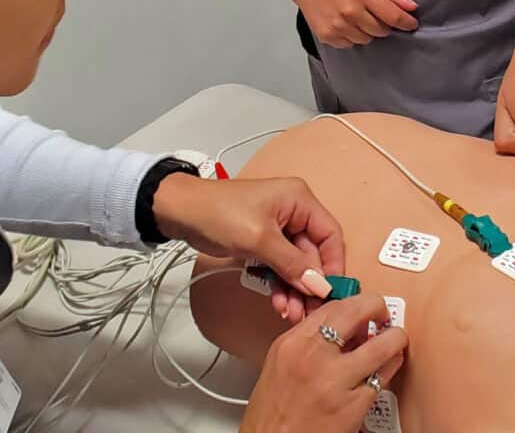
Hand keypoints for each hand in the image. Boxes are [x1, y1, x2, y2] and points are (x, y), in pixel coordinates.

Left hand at [154, 175, 343, 323]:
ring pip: (297, 264)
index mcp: (299, 200)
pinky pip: (280, 266)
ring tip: (290, 313)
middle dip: (309, 284)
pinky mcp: (264, 242)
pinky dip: (280, 284)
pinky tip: (279, 303)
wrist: (181, 213)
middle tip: (308, 312)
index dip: (333, 265)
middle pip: (313, 253)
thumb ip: (292, 264)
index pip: (330, 234)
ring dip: (295, 289)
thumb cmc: (219, 213)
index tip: (331, 293)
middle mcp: (294, 212)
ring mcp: (278, 228)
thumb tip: (319, 286)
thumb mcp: (259, 240)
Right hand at [240, 294, 407, 432]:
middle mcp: (313, 357)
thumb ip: (309, 339)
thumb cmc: (273, 413)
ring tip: (395, 339)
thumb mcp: (281, 363)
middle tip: (383, 314)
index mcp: (293, 343)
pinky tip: (388, 367)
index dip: (356, 302)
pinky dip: (391, 367)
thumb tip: (344, 326)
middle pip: (358, 311)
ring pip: (383, 345)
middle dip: (378, 307)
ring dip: (395, 338)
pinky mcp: (353, 408)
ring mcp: (335, 382)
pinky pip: (383, 378)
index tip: (364, 307)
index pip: (333, 305)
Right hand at [287, 0, 417, 47]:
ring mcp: (336, 26)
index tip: (411, 23)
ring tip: (357, 15)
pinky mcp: (326, 35)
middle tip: (375, 12)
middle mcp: (349, 12)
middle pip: (381, 31)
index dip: (406, 22)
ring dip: (367, 31)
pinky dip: (352, 36)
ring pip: (366, 40)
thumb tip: (412, 7)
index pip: (393, 17)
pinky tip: (345, 21)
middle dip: (384, 24)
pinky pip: (350, 44)